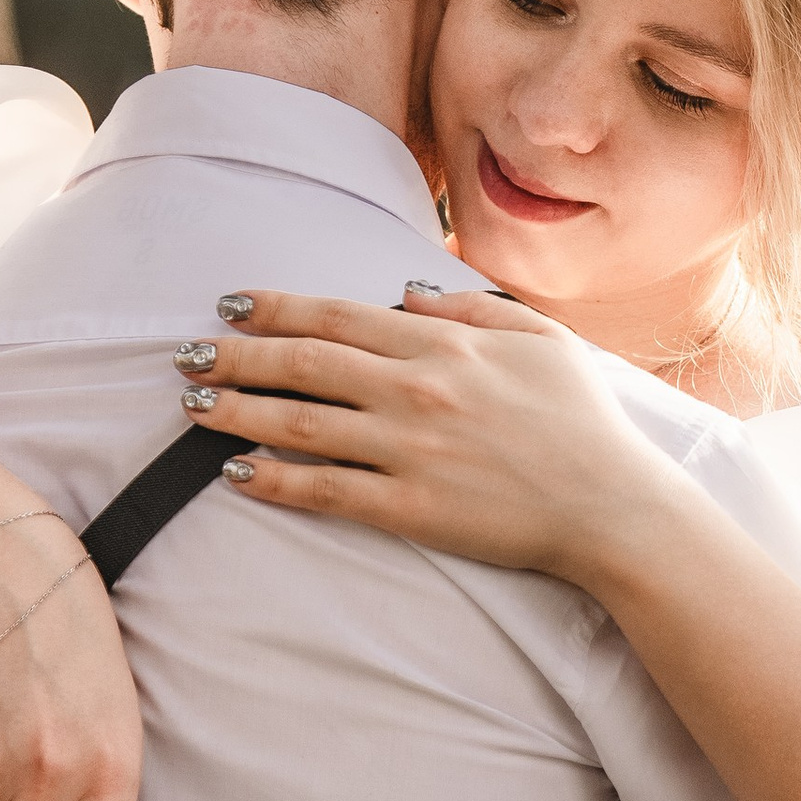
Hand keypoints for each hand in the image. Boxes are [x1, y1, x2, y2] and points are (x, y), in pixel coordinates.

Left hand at [171, 286, 674, 583]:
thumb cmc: (584, 423)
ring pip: (301, 423)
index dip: (275, 308)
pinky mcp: (411, 508)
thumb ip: (469, 309)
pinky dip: (275, 481)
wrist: (616, 507)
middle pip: (303, 364)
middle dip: (234, 357)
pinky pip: (327, 491)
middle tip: (184, 357)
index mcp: (444, 344)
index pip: (337, 316)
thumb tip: (406, 292)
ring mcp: (410, 450)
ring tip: (192, 411)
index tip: (229, 305)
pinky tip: (236, 475)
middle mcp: (417, 388)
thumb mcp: (540, 341)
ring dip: (238, 413)